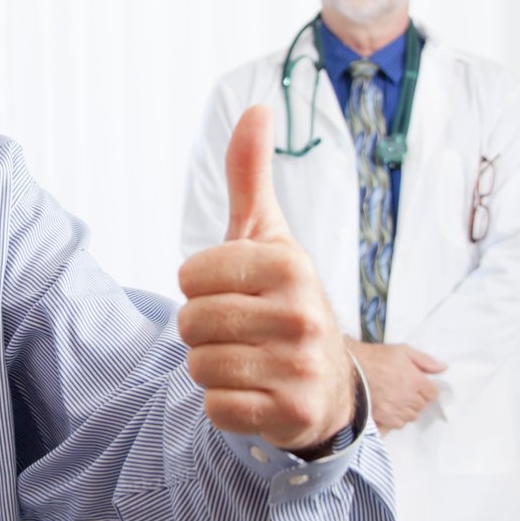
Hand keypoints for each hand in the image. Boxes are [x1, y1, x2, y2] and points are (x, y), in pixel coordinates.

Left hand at [177, 106, 355, 454]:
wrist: (328, 382)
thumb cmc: (282, 299)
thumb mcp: (268, 236)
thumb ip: (251, 176)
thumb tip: (257, 106)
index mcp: (291, 264)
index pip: (191, 275)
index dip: (198, 286)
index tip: (232, 291)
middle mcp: (303, 315)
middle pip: (192, 322)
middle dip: (202, 329)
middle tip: (237, 330)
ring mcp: (300, 368)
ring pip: (200, 366)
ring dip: (210, 366)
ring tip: (246, 359)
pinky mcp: (291, 414)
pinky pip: (216, 408)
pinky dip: (224, 403)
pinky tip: (254, 392)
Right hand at [350, 339, 444, 430]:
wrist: (352, 368)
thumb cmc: (376, 357)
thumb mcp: (403, 351)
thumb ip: (425, 361)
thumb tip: (443, 368)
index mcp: (416, 380)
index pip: (433, 394)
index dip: (427, 389)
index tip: (420, 386)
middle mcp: (408, 397)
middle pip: (423, 406)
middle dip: (418, 398)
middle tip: (407, 390)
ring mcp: (396, 408)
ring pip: (412, 416)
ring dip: (409, 409)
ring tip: (398, 399)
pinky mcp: (384, 417)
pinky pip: (399, 423)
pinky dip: (398, 417)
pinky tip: (391, 407)